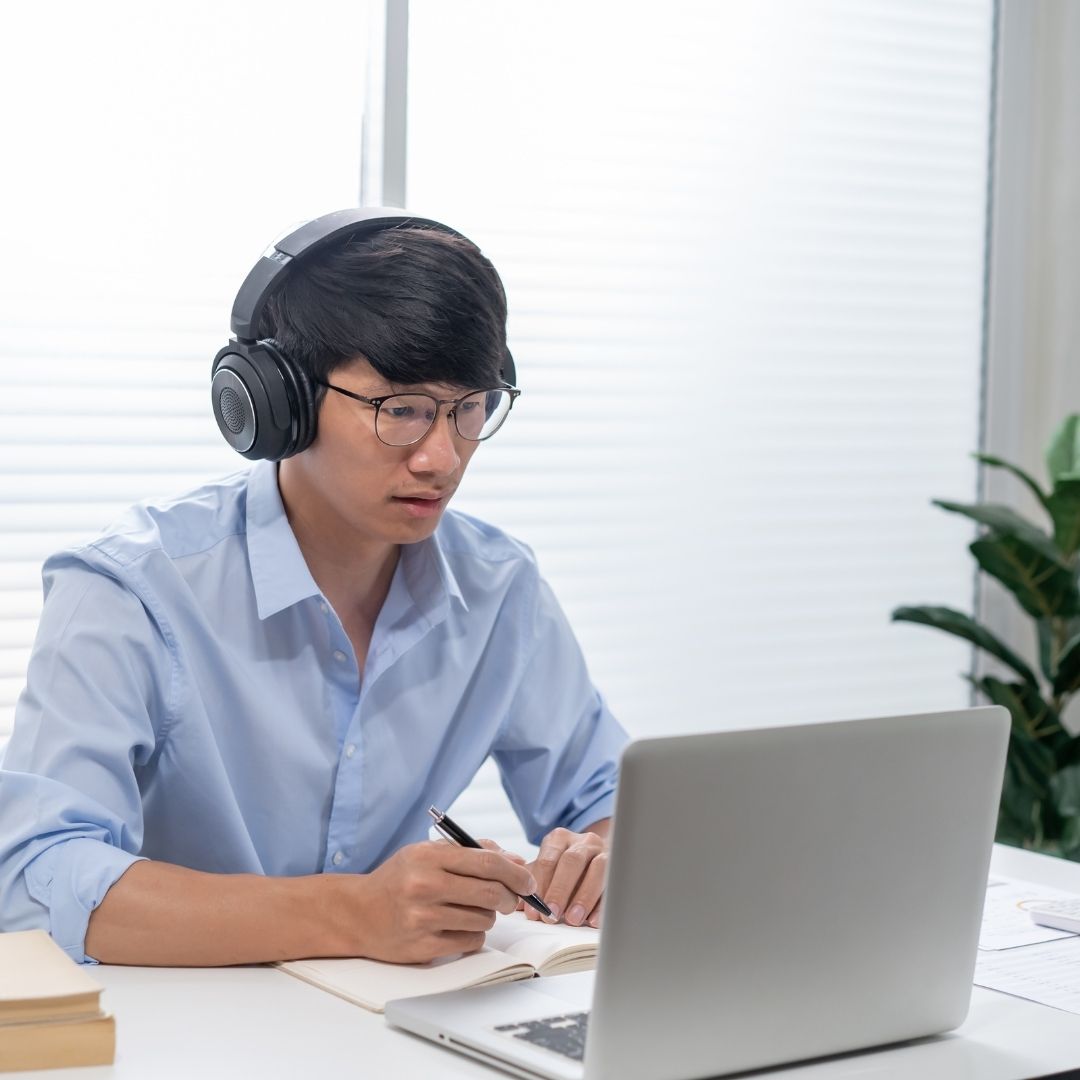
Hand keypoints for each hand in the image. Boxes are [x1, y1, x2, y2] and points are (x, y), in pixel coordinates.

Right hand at [346, 841, 538, 963]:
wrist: (358, 913)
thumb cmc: (399, 879)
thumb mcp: (427, 852)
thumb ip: (471, 851)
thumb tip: (515, 861)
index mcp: (427, 857)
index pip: (486, 862)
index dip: (515, 871)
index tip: (528, 880)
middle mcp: (424, 886)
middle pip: (490, 893)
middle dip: (509, 897)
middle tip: (509, 899)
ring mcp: (422, 918)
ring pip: (483, 920)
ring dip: (487, 916)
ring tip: (470, 910)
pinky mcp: (422, 947)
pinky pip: (470, 943)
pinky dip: (473, 935)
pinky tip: (457, 927)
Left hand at [524, 827, 607, 927]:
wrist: (596, 856)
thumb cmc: (564, 869)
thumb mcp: (547, 869)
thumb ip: (533, 883)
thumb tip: (517, 904)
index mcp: (559, 839)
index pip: (548, 860)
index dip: (540, 885)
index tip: (535, 910)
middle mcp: (583, 842)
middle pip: (572, 861)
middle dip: (560, 890)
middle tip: (552, 914)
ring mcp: (604, 852)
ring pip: (598, 869)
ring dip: (584, 896)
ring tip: (572, 919)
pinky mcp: (619, 868)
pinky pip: (614, 884)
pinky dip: (603, 904)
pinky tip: (593, 920)